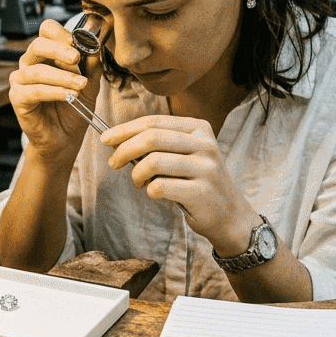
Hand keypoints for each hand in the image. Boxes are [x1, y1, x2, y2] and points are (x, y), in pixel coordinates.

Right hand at [8, 19, 103, 159]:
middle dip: (59, 49)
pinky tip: (69, 95)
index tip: (80, 43)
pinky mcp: (18, 98)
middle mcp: (30, 63)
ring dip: (62, 76)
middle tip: (77, 58)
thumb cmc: (73, 109)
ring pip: (37, 70)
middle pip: (38, 45)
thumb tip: (95, 47)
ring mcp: (21, 80)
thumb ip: (91, 66)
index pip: (47, 31)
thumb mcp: (89, 85)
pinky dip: (54, 91)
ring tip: (80, 85)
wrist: (65, 138)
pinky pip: (34, 90)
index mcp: (47, 54)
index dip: (61, 34)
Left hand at [101, 115, 258, 254]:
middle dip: (124, 150)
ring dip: (136, 174)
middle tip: (114, 163)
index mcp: (199, 128)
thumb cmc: (198, 182)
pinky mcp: (201, 192)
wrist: (230, 214)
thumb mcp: (187, 153)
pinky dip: (149, 191)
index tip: (106, 138)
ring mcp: (206, 168)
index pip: (154, 122)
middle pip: (151, 138)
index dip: (125, 129)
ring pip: (153, 162)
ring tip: (139, 182)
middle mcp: (205, 144)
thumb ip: (160, 143)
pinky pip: (160, 187)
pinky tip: (154, 193)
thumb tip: (117, 139)